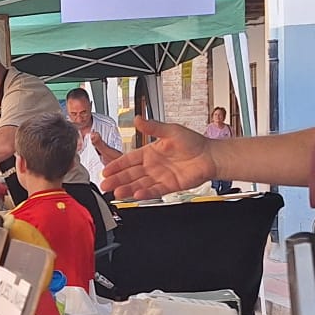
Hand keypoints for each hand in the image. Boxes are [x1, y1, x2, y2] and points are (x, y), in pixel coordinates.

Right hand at [100, 116, 216, 198]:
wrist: (210, 156)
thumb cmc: (193, 142)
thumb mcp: (171, 131)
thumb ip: (153, 127)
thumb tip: (138, 119)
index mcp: (150, 152)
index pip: (129, 159)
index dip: (117, 165)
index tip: (106, 169)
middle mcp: (153, 165)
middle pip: (131, 174)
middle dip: (117, 180)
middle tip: (105, 184)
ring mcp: (160, 177)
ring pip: (139, 184)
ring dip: (128, 189)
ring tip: (117, 193)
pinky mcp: (169, 186)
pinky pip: (154, 190)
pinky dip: (145, 193)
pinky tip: (136, 194)